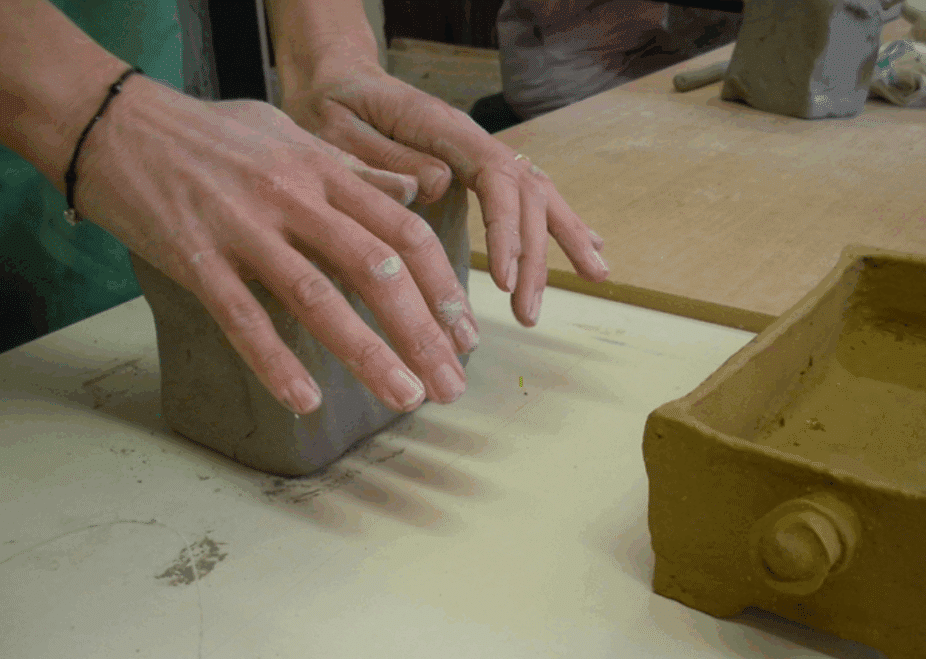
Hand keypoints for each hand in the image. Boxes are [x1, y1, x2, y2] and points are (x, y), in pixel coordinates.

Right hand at [74, 73, 478, 415]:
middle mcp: (294, 198)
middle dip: (423, 333)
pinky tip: (306, 400)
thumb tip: (412, 194)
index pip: (403, 233)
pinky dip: (275, 362)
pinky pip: (241, 318)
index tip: (466, 333)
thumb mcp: (293, 136)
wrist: (116, 122)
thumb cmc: (211, 135)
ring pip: (319, 298)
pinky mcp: (195, 258)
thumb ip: (355, 171)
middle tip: (451, 384)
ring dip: (370, 354)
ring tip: (406, 397)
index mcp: (324, 171)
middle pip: (376, 270)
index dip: (442, 287)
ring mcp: (244, 229)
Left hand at [279, 60, 609, 327]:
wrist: (334, 77)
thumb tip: (438, 185)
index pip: (496, 178)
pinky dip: (560, 222)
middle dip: (536, 256)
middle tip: (527, 315)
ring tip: (596, 278)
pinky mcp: (478, 167)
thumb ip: (384, 159)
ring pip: (537, 193)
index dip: (507, 231)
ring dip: (565, 239)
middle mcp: (471, 139)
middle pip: (526, 193)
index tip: (505, 282)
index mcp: (443, 128)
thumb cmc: (329, 105)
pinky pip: (528, 194)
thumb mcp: (337, 129)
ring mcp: (479, 152)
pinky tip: (587, 246)